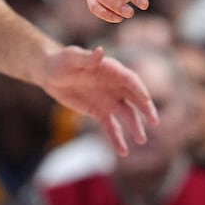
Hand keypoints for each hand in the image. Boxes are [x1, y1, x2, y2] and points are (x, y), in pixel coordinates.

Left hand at [41, 46, 156, 155]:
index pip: (130, 80)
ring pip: (127, 115)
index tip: (146, 100)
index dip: (139, 89)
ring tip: (141, 140)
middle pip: (135, 98)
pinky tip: (122, 152)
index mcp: (112, 70)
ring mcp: (109, 100)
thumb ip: (87, 58)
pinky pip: (111, 126)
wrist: (49, 74)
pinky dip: (117, 138)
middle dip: (146, 110)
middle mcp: (115, 85)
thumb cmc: (61, 61)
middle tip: (155, 122)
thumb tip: (100, 52)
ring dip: (135, 127)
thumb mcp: (72, 58)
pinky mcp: (100, 112)